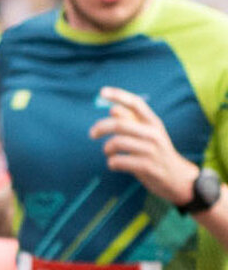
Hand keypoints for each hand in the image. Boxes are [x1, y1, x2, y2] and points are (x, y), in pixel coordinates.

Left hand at [90, 87, 200, 204]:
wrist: (176, 177)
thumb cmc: (156, 153)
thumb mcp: (149, 134)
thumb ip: (132, 122)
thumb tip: (113, 110)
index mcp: (153, 122)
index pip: (136, 103)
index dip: (118, 96)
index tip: (102, 91)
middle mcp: (153, 133)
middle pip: (119, 124)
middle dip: (100, 127)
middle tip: (92, 134)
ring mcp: (150, 150)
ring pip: (117, 143)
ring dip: (107, 149)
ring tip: (109, 152)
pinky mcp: (146, 166)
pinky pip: (118, 161)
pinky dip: (111, 163)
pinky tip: (115, 164)